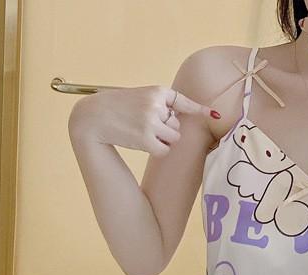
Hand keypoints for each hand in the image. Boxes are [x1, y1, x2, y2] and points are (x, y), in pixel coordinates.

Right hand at [68, 85, 219, 156]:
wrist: (93, 116)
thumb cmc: (117, 107)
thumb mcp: (140, 97)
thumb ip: (160, 104)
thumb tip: (179, 120)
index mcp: (157, 91)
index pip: (183, 101)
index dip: (199, 109)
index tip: (214, 115)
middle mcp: (157, 105)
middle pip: (177, 126)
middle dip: (166, 129)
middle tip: (144, 125)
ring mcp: (152, 122)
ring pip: (174, 138)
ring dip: (162, 140)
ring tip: (142, 132)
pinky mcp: (147, 139)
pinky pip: (165, 150)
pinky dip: (157, 150)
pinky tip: (141, 142)